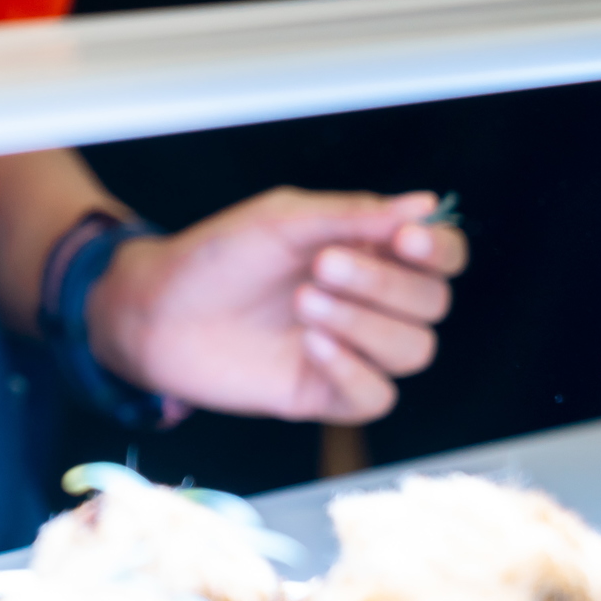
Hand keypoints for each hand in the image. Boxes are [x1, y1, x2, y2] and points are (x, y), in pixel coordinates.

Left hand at [87, 188, 467, 423]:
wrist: (159, 309)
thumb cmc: (217, 256)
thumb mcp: (281, 220)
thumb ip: (354, 214)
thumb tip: (427, 204)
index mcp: (369, 253)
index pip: (441, 257)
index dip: (439, 251)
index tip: (405, 241)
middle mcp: (372, 303)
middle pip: (432, 304)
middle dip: (385, 285)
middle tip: (323, 265)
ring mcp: (354, 350)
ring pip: (414, 351)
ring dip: (364, 324)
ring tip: (304, 302)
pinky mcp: (328, 394)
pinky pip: (377, 396)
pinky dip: (352, 370)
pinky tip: (311, 346)